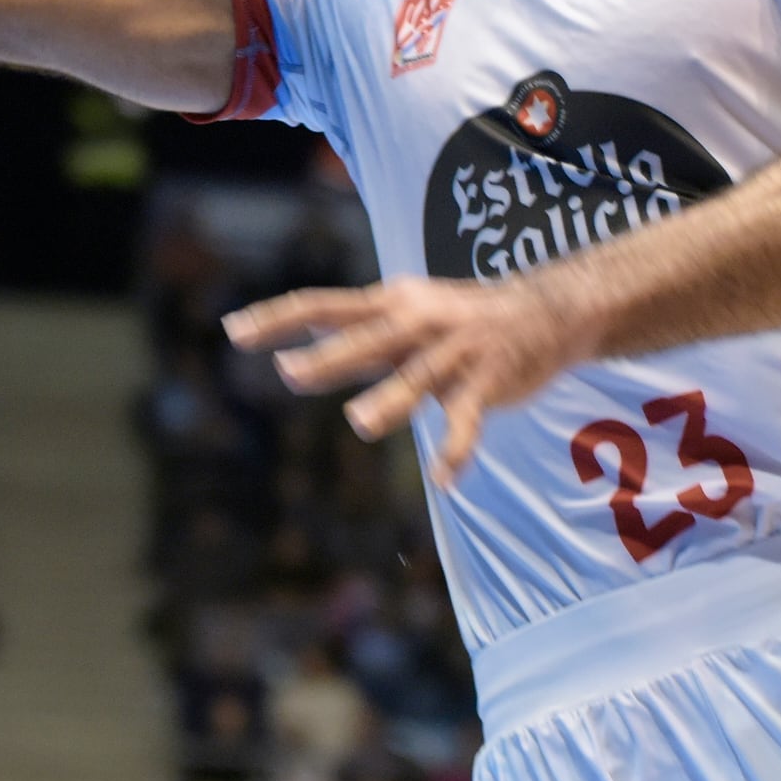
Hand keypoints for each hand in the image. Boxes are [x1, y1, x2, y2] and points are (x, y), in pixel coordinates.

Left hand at [224, 277, 583, 477]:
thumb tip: (298, 353)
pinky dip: (455, 448)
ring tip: (360, 423)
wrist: (547, 310)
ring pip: (416, 378)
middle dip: (329, 357)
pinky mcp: (487, 382)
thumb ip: (359, 334)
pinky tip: (442, 478)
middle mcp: (418, 323)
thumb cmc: (461, 317)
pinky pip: (466, 419)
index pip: (323, 305)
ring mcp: (454, 353)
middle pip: (366, 340)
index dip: (278, 318)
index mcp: (391, 303)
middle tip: (289, 373)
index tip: (233, 331)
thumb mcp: (408, 312)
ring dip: (389, 400)